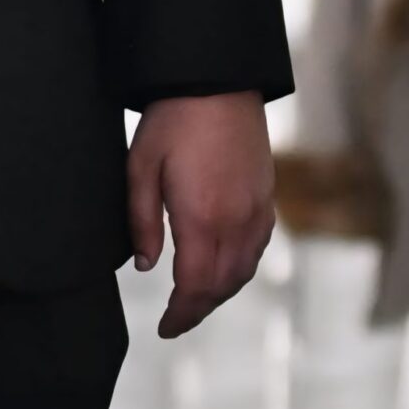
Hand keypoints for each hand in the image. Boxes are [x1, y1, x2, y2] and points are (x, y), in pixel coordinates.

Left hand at [127, 91, 274, 338]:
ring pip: (243, 271)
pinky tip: (223, 266)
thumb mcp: (141, 167)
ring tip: (196, 300)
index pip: (195, 287)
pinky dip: (239, 268)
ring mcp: (257, 209)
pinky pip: (257, 247)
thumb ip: (142, 221)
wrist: (218, 80)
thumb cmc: (173, 119)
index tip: (165, 328)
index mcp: (202, 217)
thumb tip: (144, 265)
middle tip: (176, 320)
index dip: (181, 315)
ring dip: (220, 292)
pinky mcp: (267, 197)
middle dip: (199, 309)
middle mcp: (236, 221)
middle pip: (222, 286)